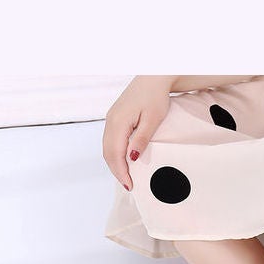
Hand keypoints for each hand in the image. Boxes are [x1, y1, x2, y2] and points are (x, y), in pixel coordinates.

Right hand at [102, 76, 173, 191]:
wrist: (153, 77)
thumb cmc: (156, 96)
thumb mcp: (153, 119)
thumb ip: (142, 138)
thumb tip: (132, 158)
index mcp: (118, 121)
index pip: (115, 153)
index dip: (121, 172)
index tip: (130, 186)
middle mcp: (111, 120)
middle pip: (108, 153)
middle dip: (117, 171)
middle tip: (129, 186)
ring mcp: (111, 119)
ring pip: (107, 148)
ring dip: (115, 164)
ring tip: (127, 177)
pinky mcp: (115, 118)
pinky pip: (111, 141)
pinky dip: (115, 154)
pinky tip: (124, 162)